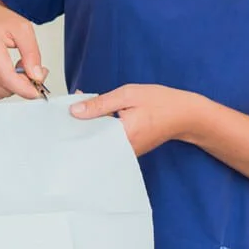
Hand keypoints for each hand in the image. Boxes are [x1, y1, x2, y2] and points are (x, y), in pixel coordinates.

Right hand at [0, 0, 47, 100]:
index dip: (25, 89)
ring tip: (13, 66)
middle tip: (27, 65)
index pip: (7, 78)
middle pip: (5, 87)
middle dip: (22, 83)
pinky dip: (1, 86)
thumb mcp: (22, 28)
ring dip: (12, 85)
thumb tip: (36, 76)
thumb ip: (32, 53)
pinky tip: (3, 71)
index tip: (38, 91)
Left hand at [71, 85, 195, 155]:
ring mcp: (126, 153)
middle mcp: (123, 150)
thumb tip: (75, 111)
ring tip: (84, 113)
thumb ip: (100, 104)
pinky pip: (108, 142)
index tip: (64, 115)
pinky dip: (101, 131)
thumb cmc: (161, 103)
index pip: (88, 136)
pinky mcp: (129, 151)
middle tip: (72, 112)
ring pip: (99, 142)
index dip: (74, 125)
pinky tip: (98, 119)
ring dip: (91, 128)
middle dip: (80, 127)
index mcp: (122, 136)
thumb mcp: (128, 95)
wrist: (185, 115)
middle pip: (92, 142)